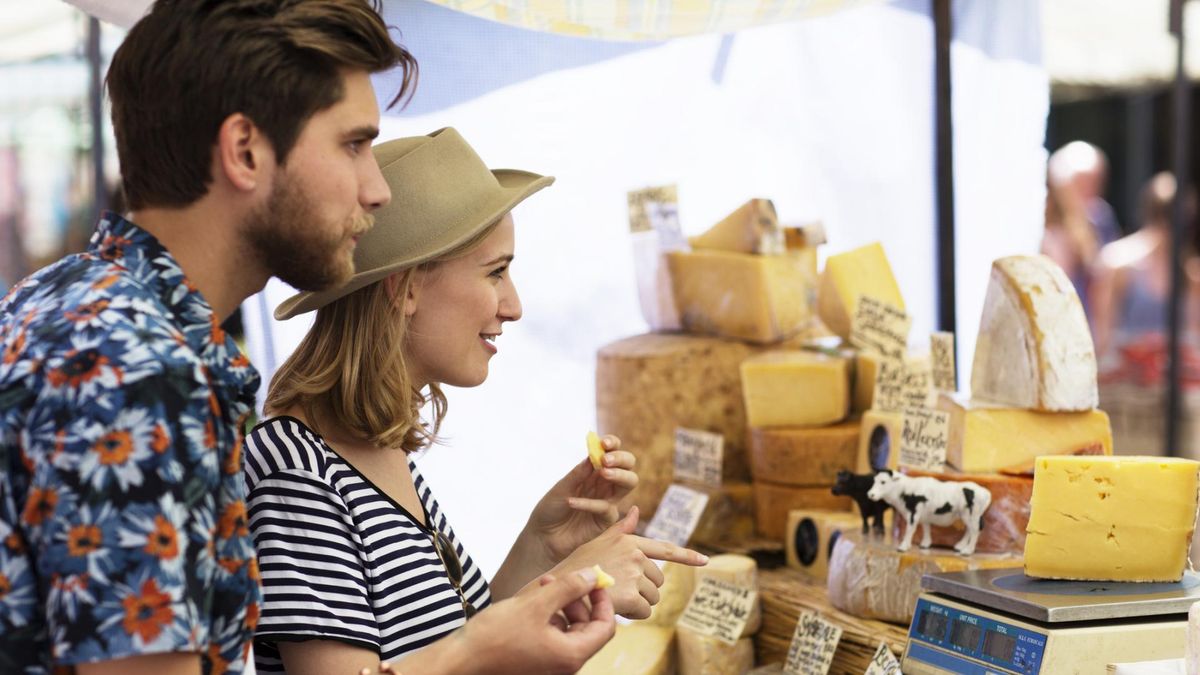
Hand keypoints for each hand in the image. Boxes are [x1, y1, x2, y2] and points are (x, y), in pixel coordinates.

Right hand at [461, 568, 614, 674]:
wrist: (462, 659)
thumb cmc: (495, 636)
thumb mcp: (535, 605)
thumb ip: (568, 588)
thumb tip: (593, 576)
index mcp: (571, 655)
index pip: (605, 627)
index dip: (603, 602)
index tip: (595, 582)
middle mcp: (564, 665)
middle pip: (587, 628)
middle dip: (577, 600)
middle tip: (562, 579)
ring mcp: (549, 665)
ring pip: (567, 630)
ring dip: (560, 606)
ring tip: (542, 586)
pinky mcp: (534, 661)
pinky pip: (551, 637)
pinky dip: (547, 617)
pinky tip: (531, 601)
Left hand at [526, 434, 636, 563]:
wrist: (543, 537)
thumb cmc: (551, 509)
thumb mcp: (561, 487)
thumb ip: (579, 473)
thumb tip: (594, 454)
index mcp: (594, 472)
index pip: (612, 453)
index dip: (613, 445)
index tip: (604, 443)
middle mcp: (605, 484)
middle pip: (628, 466)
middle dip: (621, 459)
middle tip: (605, 460)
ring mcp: (608, 501)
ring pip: (629, 483)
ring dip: (619, 475)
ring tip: (603, 472)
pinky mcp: (606, 520)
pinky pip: (606, 508)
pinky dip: (589, 503)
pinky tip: (571, 502)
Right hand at [547, 508, 707, 619]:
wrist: (561, 587)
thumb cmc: (577, 565)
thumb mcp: (597, 542)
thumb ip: (619, 530)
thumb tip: (634, 509)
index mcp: (629, 540)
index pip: (665, 549)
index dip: (687, 556)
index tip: (705, 560)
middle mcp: (635, 554)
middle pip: (657, 581)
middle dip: (643, 590)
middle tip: (619, 590)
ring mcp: (634, 574)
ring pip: (652, 598)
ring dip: (638, 603)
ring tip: (614, 597)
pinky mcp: (631, 594)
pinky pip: (644, 611)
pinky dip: (632, 615)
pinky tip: (615, 607)